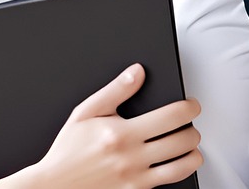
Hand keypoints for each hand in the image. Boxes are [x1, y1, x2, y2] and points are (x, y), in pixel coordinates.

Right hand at [29, 63, 202, 188]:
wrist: (56, 186)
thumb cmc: (69, 150)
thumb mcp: (86, 113)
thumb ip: (115, 91)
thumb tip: (137, 72)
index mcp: (122, 133)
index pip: (172, 116)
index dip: (189, 107)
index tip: (191, 105)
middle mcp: (132, 157)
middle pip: (183, 141)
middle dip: (193, 129)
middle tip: (189, 125)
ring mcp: (136, 179)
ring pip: (182, 166)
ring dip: (193, 154)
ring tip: (189, 146)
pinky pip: (168, 184)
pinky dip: (178, 172)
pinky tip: (174, 164)